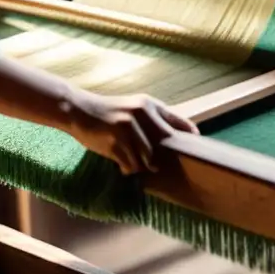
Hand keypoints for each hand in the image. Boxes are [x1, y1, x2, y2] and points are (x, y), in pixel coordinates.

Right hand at [70, 92, 199, 174]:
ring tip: (131, 165)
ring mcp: (130, 124)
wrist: (78, 109)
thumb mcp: (133, 110)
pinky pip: (130, 164)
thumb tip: (172, 142)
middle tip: (157, 166)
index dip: (188, 135)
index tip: (195, 147)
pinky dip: (127, 168)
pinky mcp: (117, 137)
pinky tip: (121, 166)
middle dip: (162, 158)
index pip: (178, 122)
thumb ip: (151, 122)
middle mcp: (143, 112)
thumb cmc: (108, 113)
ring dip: (140, 166)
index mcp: (150, 104)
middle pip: (164, 145)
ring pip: (147, 159)